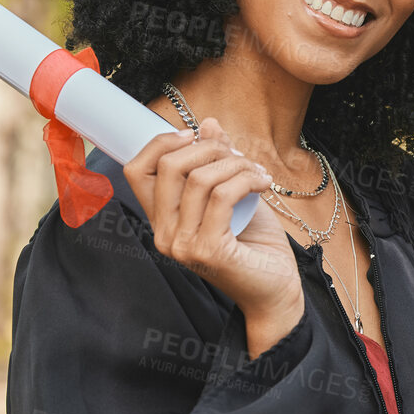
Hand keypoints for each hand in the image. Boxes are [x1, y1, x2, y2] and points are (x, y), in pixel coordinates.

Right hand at [123, 118, 302, 356]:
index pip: (137, 170)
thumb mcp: (234, 195)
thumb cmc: (255, 246)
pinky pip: (222, 196)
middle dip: (209, 148)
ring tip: (258, 173)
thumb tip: (208, 123)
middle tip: (240, 157)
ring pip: (199, 178)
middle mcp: (163, 234)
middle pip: (168, 167)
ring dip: (236, 164)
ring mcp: (182, 244)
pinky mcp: (207, 251)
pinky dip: (246, 179)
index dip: (162, 143)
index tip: (197, 135)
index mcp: (162, 220)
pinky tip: (264, 183)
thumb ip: (218, 163)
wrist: (276, 290)